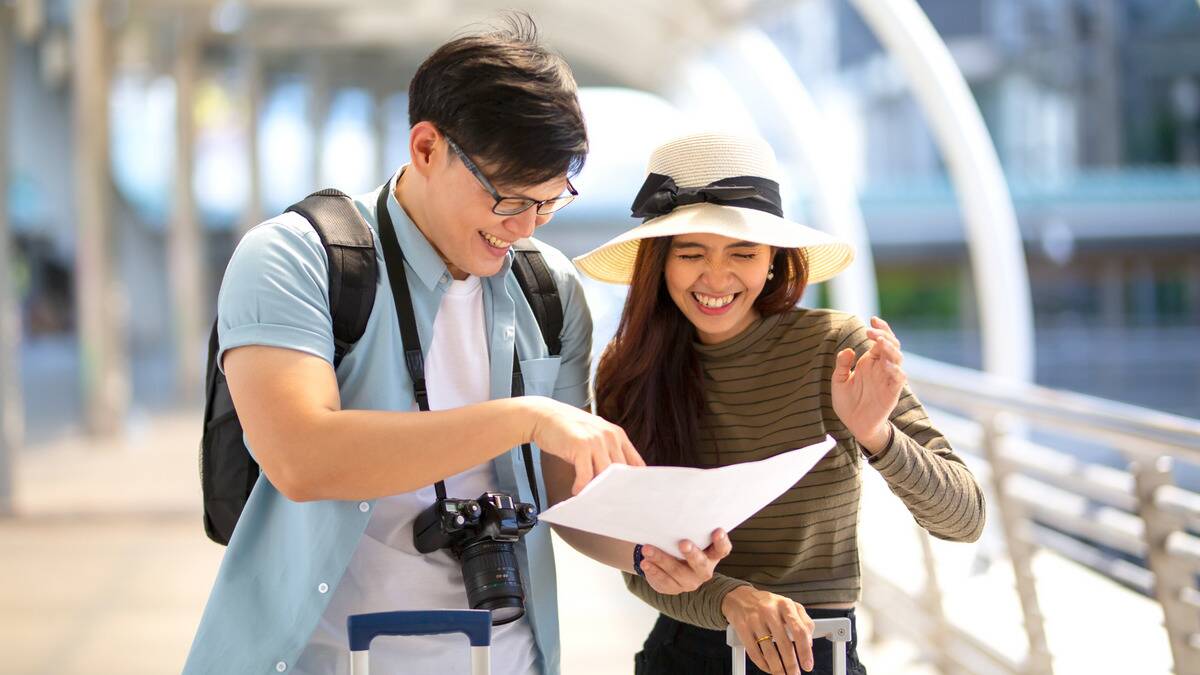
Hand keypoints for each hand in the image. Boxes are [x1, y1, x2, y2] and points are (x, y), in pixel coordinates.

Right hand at [525, 397, 644, 493]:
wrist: (544, 415)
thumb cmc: (568, 428)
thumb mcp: (594, 435)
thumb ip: (607, 451)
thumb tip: (614, 479)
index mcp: (617, 434)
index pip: (636, 462)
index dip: (635, 481)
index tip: (630, 494)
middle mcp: (610, 436)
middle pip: (622, 472)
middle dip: (616, 489)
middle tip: (609, 503)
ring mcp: (596, 441)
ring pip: (605, 475)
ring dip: (598, 490)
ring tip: (591, 498)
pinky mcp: (580, 446)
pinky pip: (585, 475)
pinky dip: (581, 487)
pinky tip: (576, 490)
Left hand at [640, 529, 731, 594]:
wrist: (670, 569)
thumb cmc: (681, 546)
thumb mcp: (690, 538)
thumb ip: (688, 530)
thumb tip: (673, 509)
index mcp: (712, 555)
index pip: (722, 549)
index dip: (721, 541)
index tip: (717, 530)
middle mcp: (704, 570)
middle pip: (700, 564)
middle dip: (692, 554)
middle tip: (683, 543)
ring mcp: (690, 581)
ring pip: (677, 571)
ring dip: (662, 559)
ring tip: (647, 549)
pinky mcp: (674, 588)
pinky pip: (664, 581)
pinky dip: (654, 571)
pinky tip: (645, 563)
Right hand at [722, 586, 814, 673]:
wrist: (739, 597)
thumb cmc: (767, 604)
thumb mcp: (788, 605)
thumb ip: (803, 621)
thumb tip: (809, 644)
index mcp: (785, 605)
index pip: (800, 631)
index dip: (805, 651)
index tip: (807, 665)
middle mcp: (770, 611)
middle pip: (784, 644)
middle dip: (791, 665)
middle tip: (795, 674)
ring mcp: (755, 619)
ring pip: (769, 652)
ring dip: (778, 669)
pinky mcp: (742, 628)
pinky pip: (754, 652)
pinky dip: (763, 664)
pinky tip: (768, 668)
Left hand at [832, 316, 906, 453]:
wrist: (855, 425)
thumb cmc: (847, 402)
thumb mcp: (839, 381)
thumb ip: (842, 365)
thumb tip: (848, 350)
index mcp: (870, 362)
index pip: (880, 340)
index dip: (880, 329)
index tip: (872, 319)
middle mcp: (881, 368)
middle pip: (891, 345)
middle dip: (884, 336)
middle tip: (870, 332)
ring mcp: (888, 379)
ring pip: (897, 358)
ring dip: (890, 349)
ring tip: (879, 343)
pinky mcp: (892, 392)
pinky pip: (899, 378)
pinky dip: (895, 370)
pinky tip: (885, 365)